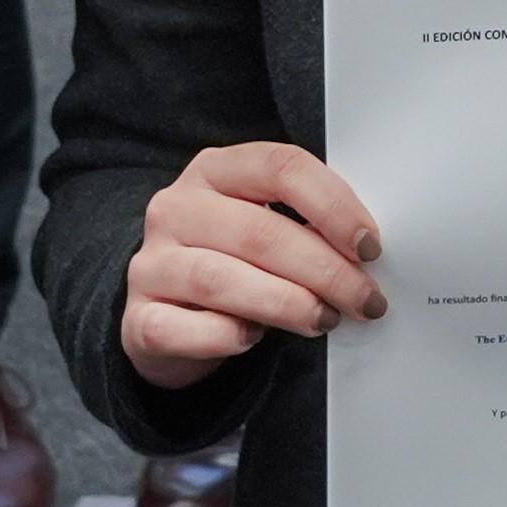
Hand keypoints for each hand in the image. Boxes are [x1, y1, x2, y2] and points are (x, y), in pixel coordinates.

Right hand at [123, 141, 386, 386]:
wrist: (168, 313)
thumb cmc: (234, 262)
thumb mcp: (267, 225)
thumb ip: (308, 225)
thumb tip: (366, 255)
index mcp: (215, 169)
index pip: (281, 167)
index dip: (334, 205)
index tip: (370, 247)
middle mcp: (176, 207)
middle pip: (259, 232)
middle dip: (324, 270)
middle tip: (364, 299)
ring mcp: (150, 263)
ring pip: (220, 279)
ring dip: (285, 304)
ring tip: (324, 319)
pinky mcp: (136, 318)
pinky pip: (180, 329)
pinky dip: (224, 336)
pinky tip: (254, 339)